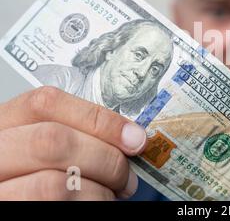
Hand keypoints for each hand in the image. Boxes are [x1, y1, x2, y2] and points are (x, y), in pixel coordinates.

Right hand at [0, 86, 147, 199]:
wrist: (8, 210)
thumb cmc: (28, 179)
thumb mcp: (37, 148)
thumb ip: (73, 135)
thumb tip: (129, 138)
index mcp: (2, 126)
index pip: (45, 103)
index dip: (99, 118)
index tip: (133, 137)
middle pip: (53, 140)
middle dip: (104, 157)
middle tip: (126, 176)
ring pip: (56, 185)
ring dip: (99, 192)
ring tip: (109, 195)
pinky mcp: (7, 211)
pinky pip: (56, 209)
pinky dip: (90, 206)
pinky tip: (94, 205)